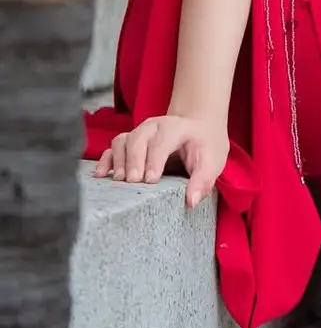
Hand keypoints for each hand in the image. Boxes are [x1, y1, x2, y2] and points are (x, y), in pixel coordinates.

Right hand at [92, 113, 229, 208]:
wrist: (198, 126)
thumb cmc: (205, 145)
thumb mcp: (213, 160)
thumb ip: (203, 180)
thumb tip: (191, 201)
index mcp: (176, 128)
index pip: (162, 142)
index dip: (154, 160)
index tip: (150, 180)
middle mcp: (154, 127)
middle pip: (137, 139)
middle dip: (133, 160)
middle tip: (132, 182)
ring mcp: (139, 133)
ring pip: (122, 141)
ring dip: (118, 160)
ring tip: (119, 181)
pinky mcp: (129, 142)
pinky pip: (112, 148)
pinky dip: (105, 160)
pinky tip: (101, 175)